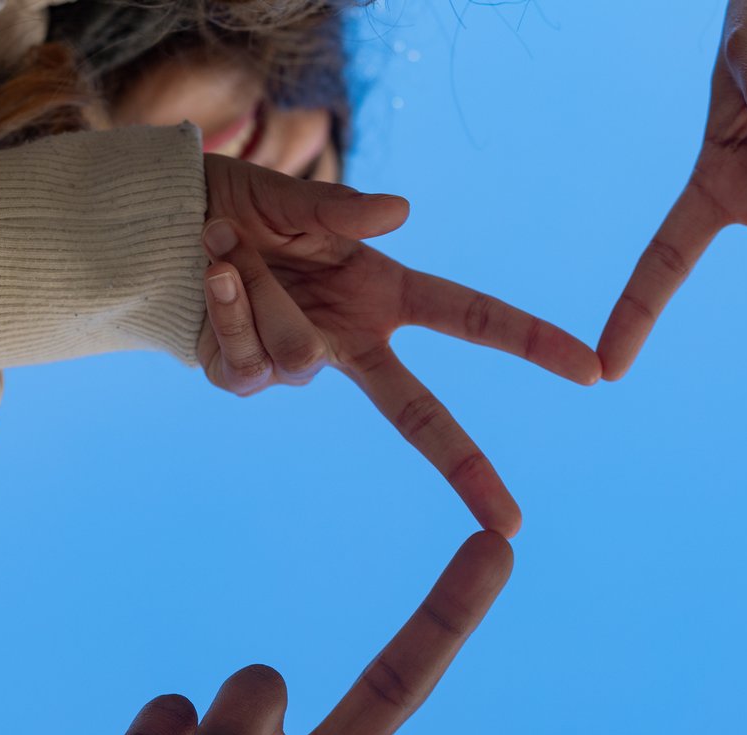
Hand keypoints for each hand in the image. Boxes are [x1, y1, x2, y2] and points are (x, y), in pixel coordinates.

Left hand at [198, 155, 603, 537]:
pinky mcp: (245, 378)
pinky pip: (249, 367)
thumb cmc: (237, 203)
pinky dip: (227, 310)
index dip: (534, 342)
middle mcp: (352, 342)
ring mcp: (301, 368)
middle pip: (421, 415)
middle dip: (467, 468)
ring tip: (229, 248)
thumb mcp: (293, 199)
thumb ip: (343, 212)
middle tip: (511, 524)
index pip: (474, 321)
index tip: (592, 369)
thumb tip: (400, 213)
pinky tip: (211, 275)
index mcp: (384, 296)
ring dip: (262, 293)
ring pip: (302, 362)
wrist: (155, 220)